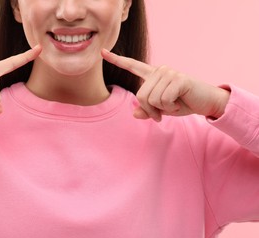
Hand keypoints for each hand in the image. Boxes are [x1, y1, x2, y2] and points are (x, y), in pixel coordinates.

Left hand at [101, 49, 229, 121]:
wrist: (206, 103)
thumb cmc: (182, 103)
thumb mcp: (161, 110)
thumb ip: (147, 110)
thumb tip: (134, 113)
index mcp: (153, 75)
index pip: (132, 65)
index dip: (116, 60)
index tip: (102, 52)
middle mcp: (159, 71)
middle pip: (140, 96)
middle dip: (150, 110)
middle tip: (162, 113)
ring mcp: (169, 73)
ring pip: (151, 99)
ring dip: (162, 109)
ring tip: (174, 104)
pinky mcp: (179, 79)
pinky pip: (164, 100)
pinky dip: (171, 107)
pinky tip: (180, 102)